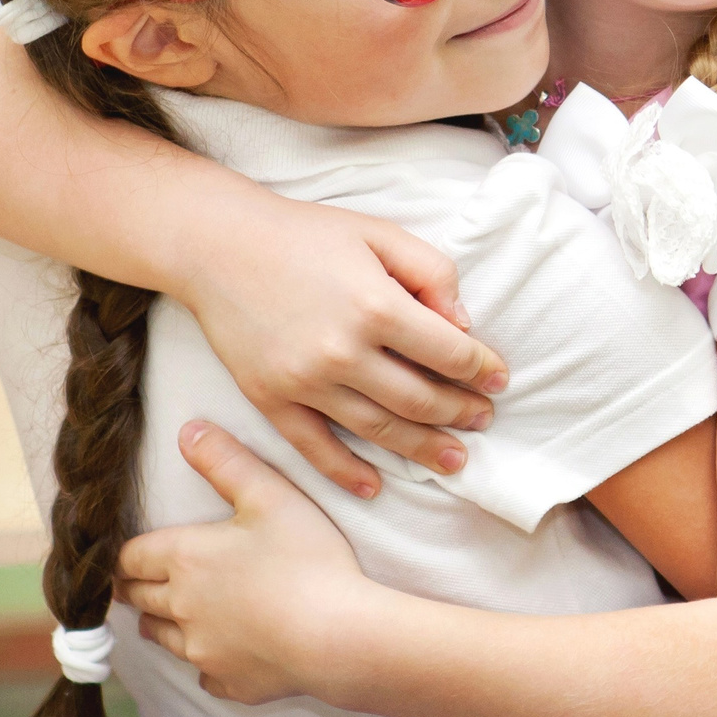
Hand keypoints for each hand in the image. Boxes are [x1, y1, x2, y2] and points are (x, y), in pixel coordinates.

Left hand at [117, 423, 377, 705]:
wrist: (339, 637)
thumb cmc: (307, 560)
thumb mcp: (270, 495)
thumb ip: (226, 461)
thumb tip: (188, 432)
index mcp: (183, 559)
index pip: (128, 558)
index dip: (124, 553)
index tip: (125, 553)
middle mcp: (180, 608)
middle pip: (136, 598)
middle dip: (135, 586)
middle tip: (139, 579)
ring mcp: (202, 651)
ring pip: (161, 637)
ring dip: (163, 622)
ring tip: (178, 611)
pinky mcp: (229, 683)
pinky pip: (203, 674)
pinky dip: (206, 662)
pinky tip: (226, 650)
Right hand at [176, 189, 509, 498]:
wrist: (218, 245)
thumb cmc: (305, 234)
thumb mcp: (379, 232)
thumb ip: (431, 271)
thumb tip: (463, 325)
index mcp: (376, 306)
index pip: (449, 353)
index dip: (481, 370)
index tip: (498, 380)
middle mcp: (343, 352)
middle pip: (419, 399)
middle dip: (460, 412)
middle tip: (482, 421)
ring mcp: (304, 382)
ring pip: (378, 430)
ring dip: (422, 448)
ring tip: (453, 458)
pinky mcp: (270, 399)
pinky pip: (315, 447)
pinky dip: (346, 472)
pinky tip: (374, 484)